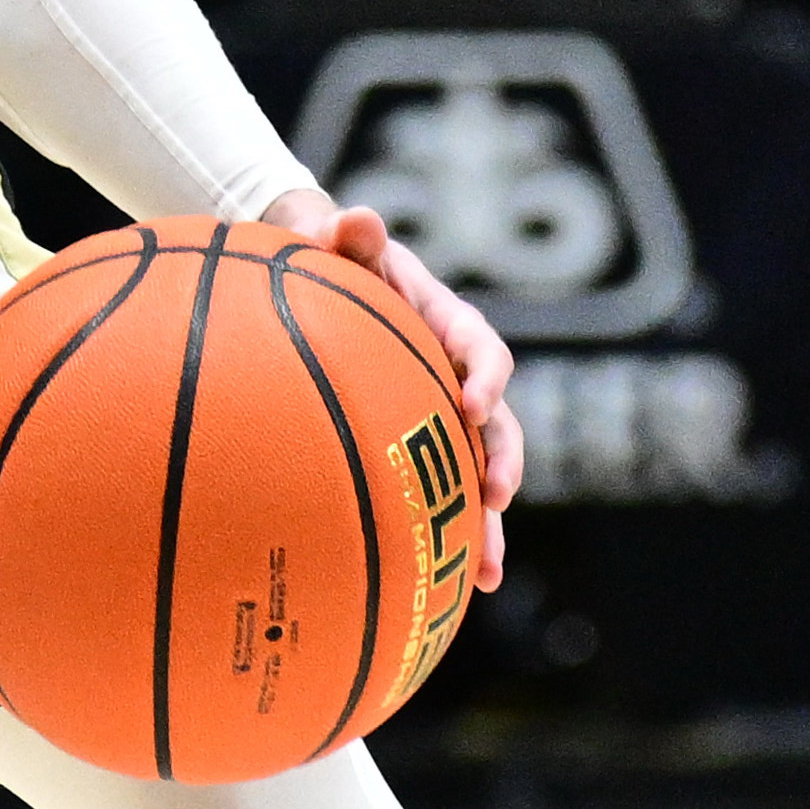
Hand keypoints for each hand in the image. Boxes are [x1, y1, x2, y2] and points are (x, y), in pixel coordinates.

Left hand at [259, 185, 520, 592]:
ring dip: (489, 521)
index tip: (474, 399)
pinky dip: (449, 536)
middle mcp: (451, 368)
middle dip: (502, 459)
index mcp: (440, 318)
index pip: (477, 343)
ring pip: (476, 470)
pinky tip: (448, 592)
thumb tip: (355, 216)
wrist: (307, 270)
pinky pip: (439, 492)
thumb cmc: (317, 251)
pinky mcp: (417, 441)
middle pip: (494, 421)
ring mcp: (437, 410)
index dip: (484, 371)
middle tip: (497, 495)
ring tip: (490, 573)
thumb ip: (342, 234)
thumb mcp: (326, 236)